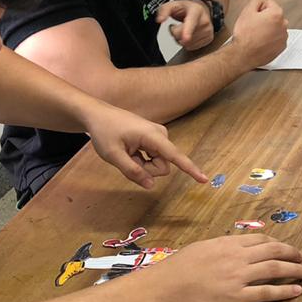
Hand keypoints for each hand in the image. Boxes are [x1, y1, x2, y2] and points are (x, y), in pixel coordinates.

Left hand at [82, 101, 208, 188]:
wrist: (97, 115)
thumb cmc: (104, 132)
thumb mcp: (113, 155)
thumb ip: (133, 171)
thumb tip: (151, 186)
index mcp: (152, 136)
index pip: (175, 156)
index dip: (190, 169)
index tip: (204, 180)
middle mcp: (160, 135)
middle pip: (163, 166)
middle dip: (147, 170)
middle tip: (126, 160)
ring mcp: (158, 136)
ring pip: (158, 164)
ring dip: (142, 165)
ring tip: (126, 154)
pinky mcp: (154, 139)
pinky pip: (154, 158)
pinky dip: (141, 160)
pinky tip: (129, 151)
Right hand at [146, 235, 301, 301]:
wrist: (162, 288)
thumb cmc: (176, 269)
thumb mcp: (200, 248)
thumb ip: (220, 248)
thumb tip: (232, 247)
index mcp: (227, 243)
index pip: (261, 239)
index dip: (278, 244)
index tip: (287, 249)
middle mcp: (237, 257)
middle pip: (274, 250)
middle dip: (293, 254)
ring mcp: (238, 277)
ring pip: (275, 269)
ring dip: (296, 270)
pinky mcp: (236, 298)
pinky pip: (266, 292)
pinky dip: (284, 290)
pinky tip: (296, 291)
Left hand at [155, 0, 214, 50]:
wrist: (202, 10)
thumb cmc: (187, 8)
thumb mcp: (173, 4)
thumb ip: (164, 10)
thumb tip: (159, 20)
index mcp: (196, 11)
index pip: (191, 22)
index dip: (187, 31)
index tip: (185, 38)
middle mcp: (205, 21)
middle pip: (184, 36)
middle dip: (176, 33)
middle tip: (177, 26)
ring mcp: (208, 31)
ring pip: (187, 44)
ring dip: (181, 39)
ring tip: (184, 29)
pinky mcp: (209, 39)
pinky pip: (192, 47)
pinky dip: (188, 43)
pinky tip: (190, 35)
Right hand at [230, 0, 287, 67]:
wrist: (243, 55)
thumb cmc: (245, 35)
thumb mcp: (246, 11)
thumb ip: (256, 0)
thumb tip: (260, 0)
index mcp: (276, 14)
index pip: (269, 3)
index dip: (259, 9)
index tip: (254, 16)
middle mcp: (283, 25)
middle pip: (274, 15)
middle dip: (266, 18)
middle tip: (254, 26)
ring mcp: (283, 37)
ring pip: (276, 27)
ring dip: (269, 29)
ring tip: (257, 35)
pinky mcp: (281, 48)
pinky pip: (277, 39)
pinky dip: (271, 39)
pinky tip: (261, 42)